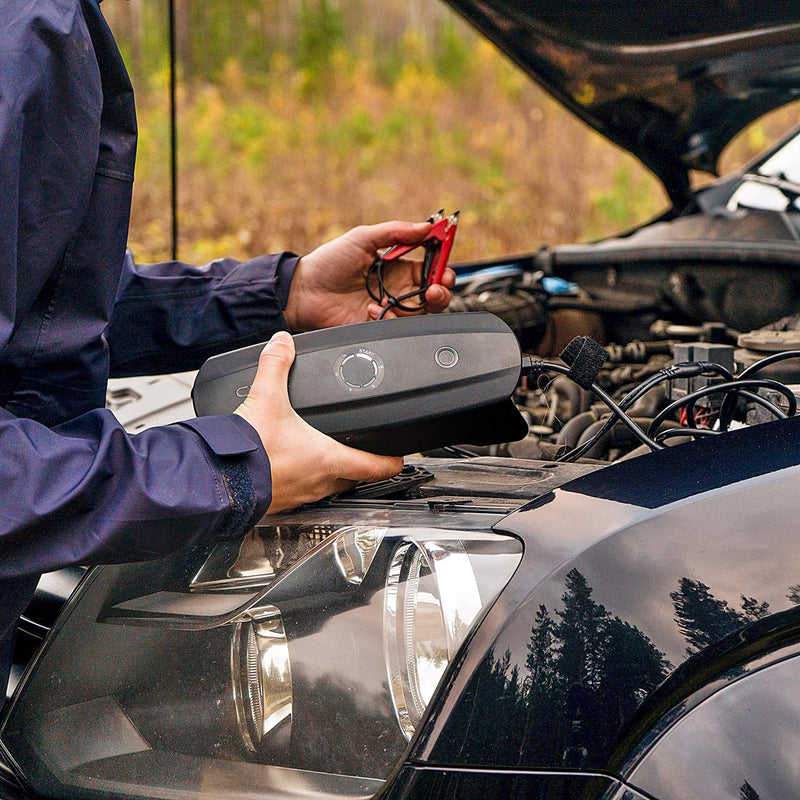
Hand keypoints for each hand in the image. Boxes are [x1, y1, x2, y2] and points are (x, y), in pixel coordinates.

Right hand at [234, 331, 402, 512]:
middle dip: (359, 467)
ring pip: (328, 488)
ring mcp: (301, 496)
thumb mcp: (267, 397)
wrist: (216, 478)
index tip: (399, 458)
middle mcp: (319, 482)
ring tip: (325, 458)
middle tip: (363, 454)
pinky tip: (290, 468)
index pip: (375, 466)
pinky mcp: (280, 502)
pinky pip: (302, 494)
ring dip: (330, 475)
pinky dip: (303, 482)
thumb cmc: (249, 449)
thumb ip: (277, 365)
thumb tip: (282, 342)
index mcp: (328, 458)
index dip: (392, 461)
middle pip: (353, 478)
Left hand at [283, 220, 455, 330]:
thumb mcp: (362, 238)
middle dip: (441, 291)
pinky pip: (398, 326)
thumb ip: (395, 232)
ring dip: (414, 307)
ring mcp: (390, 308)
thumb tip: (425, 226)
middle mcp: (399, 289)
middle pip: (435, 293)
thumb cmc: (329, 262)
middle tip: (434, 289)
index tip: (445, 266)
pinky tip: (370, 310)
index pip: (432, 267)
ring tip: (390, 301)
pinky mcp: (379, 325)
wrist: (304, 292)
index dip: (443, 267)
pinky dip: (388, 319)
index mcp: (399, 267)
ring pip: (421, 313)